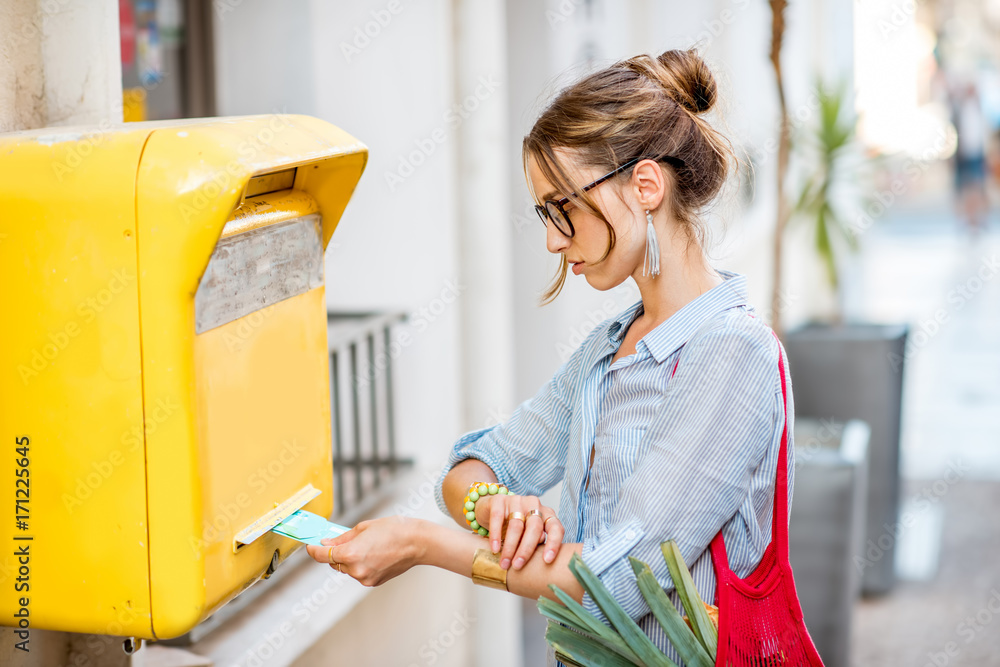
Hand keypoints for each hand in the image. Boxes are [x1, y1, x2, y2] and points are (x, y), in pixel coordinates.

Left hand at [305, 516, 424, 586]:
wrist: (418, 543)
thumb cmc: (394, 529)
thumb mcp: (364, 528)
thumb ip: (342, 538)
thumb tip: (326, 542)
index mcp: (351, 554)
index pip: (322, 556)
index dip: (313, 550)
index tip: (310, 546)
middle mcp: (356, 569)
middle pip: (335, 562)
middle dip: (336, 552)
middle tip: (344, 540)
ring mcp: (365, 578)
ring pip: (347, 568)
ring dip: (350, 559)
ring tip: (368, 545)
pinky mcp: (373, 582)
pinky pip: (359, 573)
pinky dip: (361, 564)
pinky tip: (375, 554)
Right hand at [476, 493, 563, 569]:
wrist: (491, 510)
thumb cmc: (515, 527)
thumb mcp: (528, 535)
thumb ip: (536, 544)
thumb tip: (538, 561)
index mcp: (546, 514)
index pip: (555, 527)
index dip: (553, 543)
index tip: (547, 560)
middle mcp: (534, 504)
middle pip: (535, 527)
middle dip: (526, 549)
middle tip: (518, 566)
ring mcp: (517, 500)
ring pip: (516, 525)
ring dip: (510, 547)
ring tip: (504, 563)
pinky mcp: (499, 500)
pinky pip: (497, 517)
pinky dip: (496, 535)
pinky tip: (494, 548)